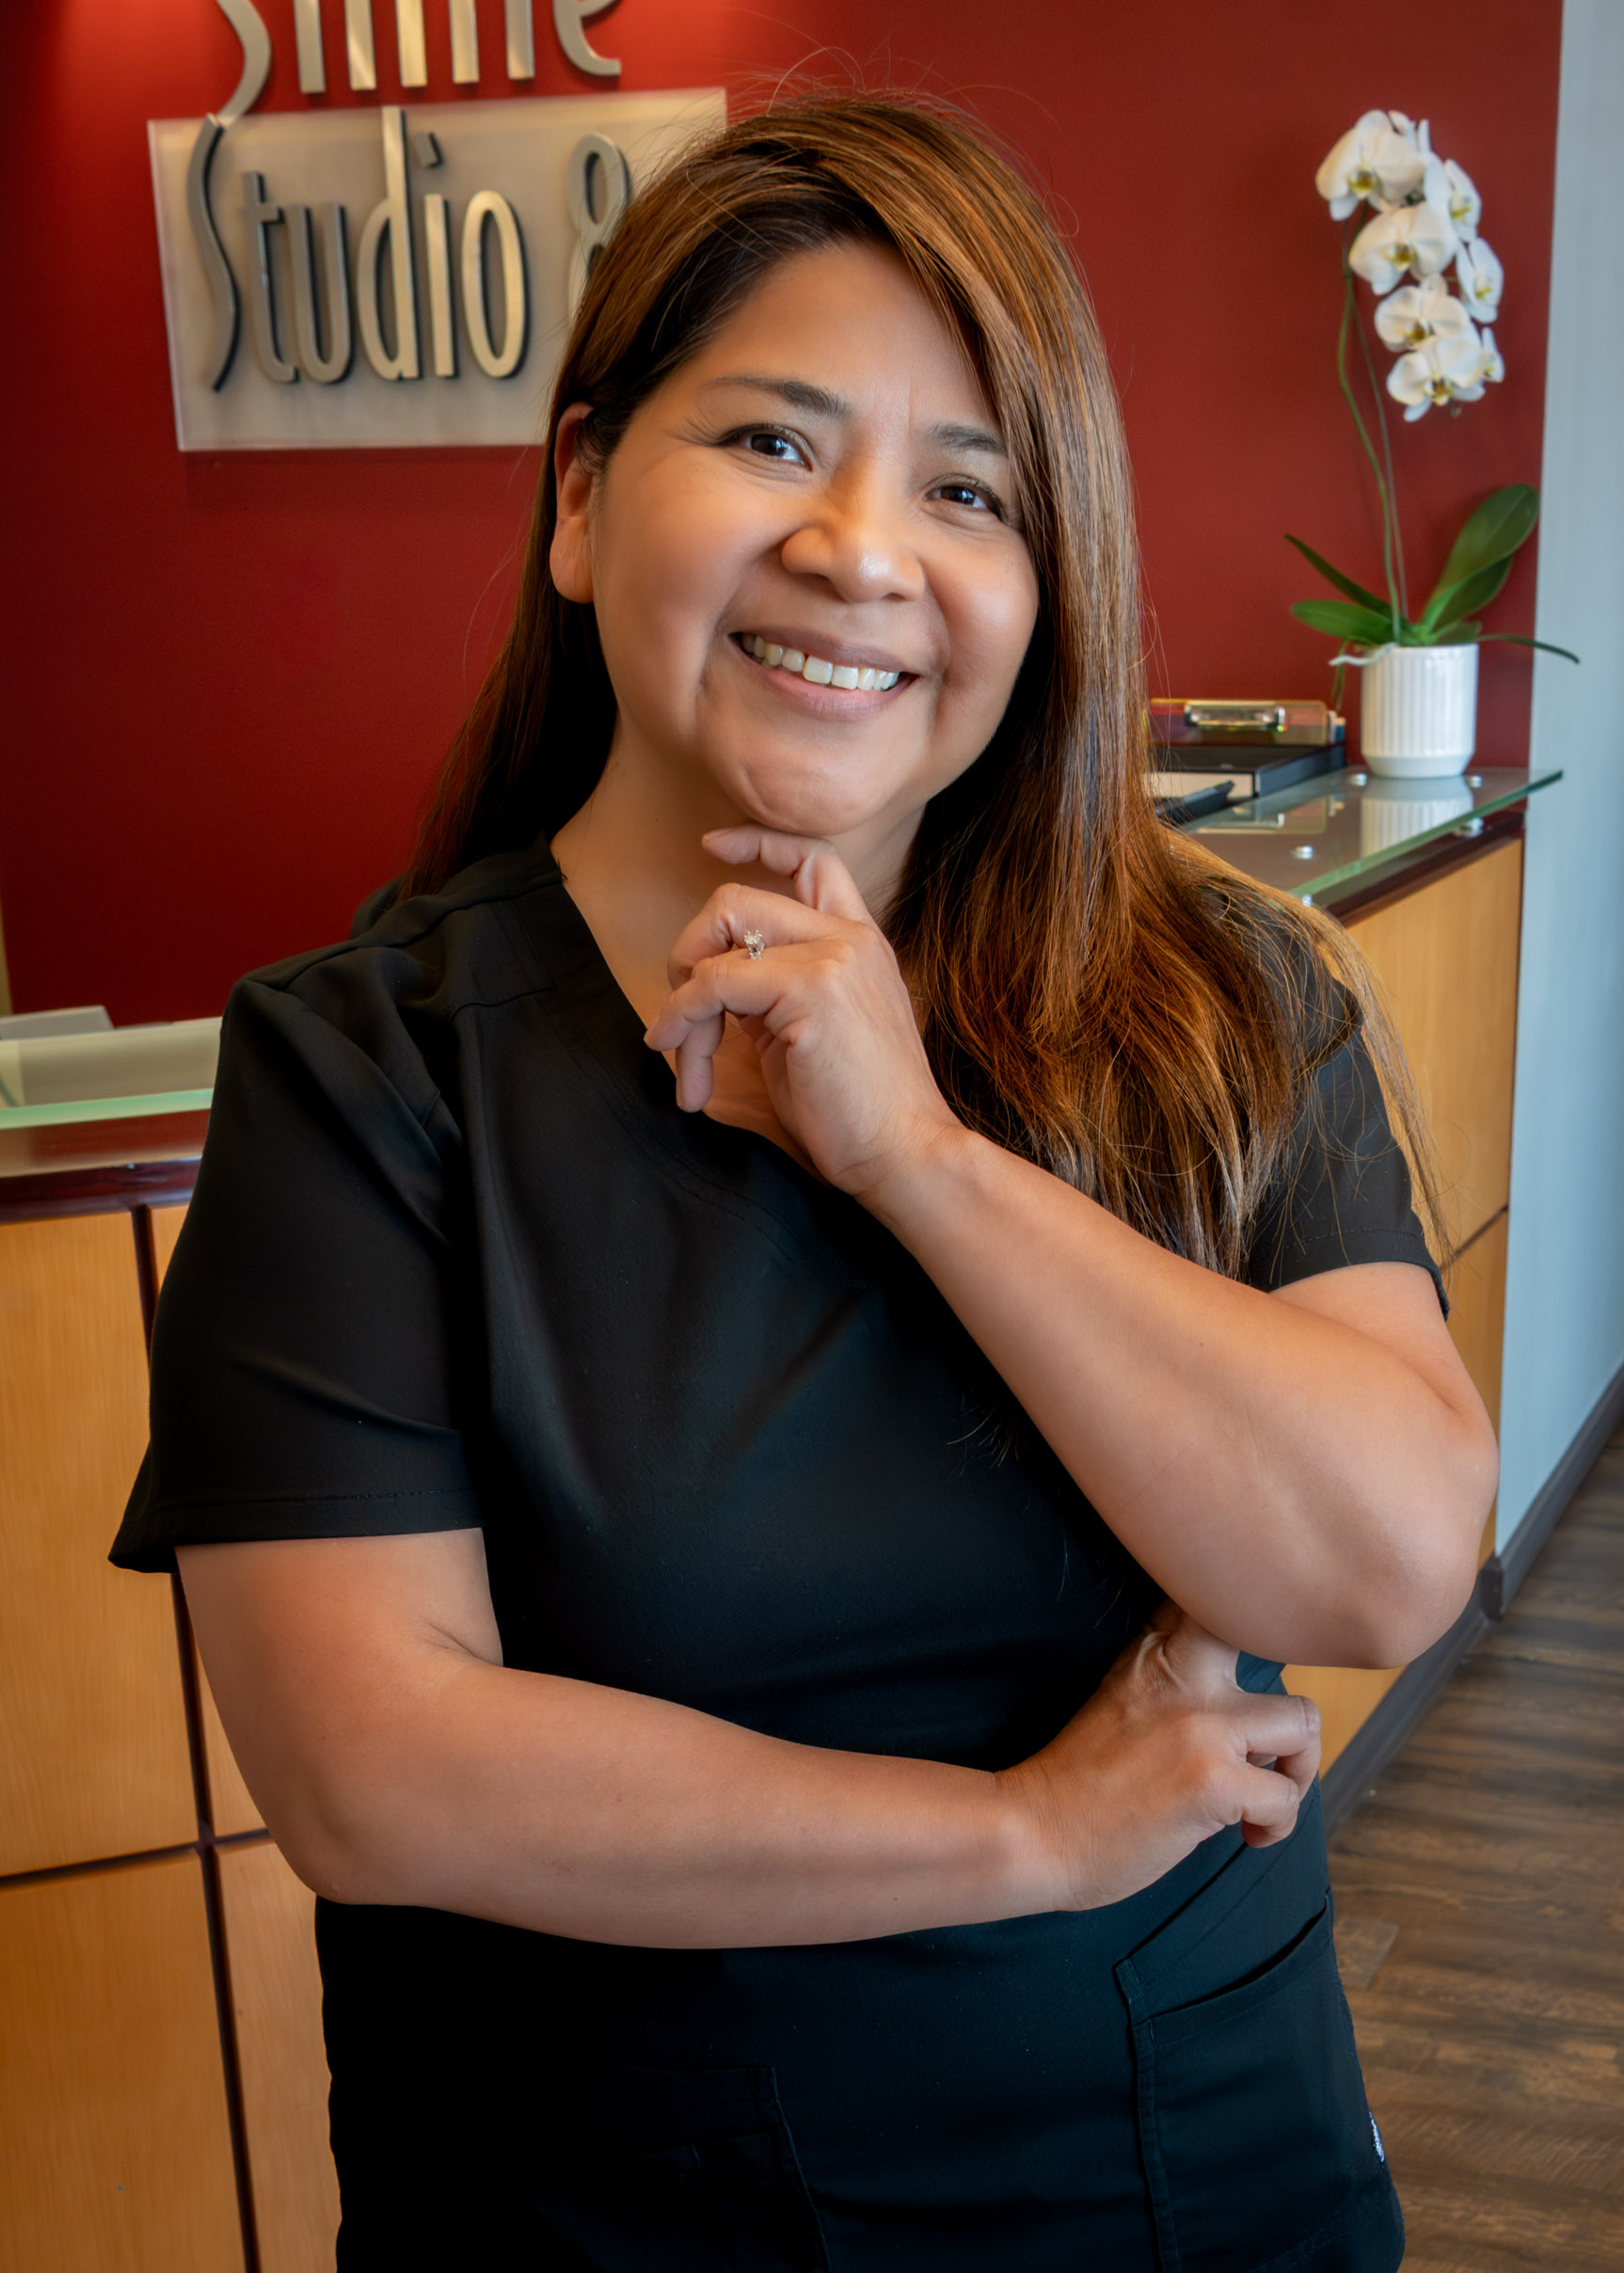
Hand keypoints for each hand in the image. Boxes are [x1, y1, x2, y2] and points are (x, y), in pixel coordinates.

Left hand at [644, 828, 963, 1196]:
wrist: (906, 1154)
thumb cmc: (857, 1113)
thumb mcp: (808, 1035)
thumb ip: (770, 996)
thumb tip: (706, 987)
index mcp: (860, 943)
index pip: (812, 858)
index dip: (754, 841)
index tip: (711, 846)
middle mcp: (850, 939)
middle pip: (736, 898)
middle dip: (688, 955)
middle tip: (681, 1022)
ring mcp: (834, 958)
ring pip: (718, 938)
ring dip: (681, 1004)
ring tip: (687, 1064)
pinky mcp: (812, 990)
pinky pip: (714, 985)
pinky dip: (682, 1022)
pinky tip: (688, 1072)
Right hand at [997, 1603, 1321, 1912]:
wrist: (1035, 1832)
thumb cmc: (1078, 1781)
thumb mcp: (1120, 1697)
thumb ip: (1174, 1682)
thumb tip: (1247, 1709)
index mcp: (1154, 1650)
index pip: (1220, 1599)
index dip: (1249, 1622)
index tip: (1250, 1667)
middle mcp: (1181, 1674)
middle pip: (1277, 1643)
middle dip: (1286, 1700)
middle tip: (1270, 1746)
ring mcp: (1202, 1726)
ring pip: (1303, 1723)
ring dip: (1296, 1769)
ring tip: (1264, 1796)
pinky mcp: (1214, 1781)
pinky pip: (1286, 1797)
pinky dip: (1277, 1824)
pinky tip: (1247, 1835)